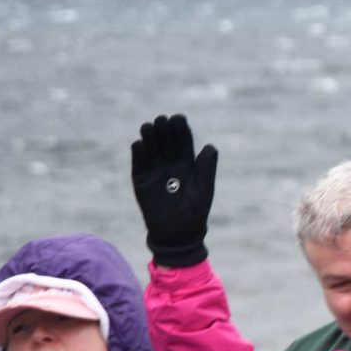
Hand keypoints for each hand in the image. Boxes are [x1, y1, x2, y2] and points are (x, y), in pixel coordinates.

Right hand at [130, 114, 219, 267]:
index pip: (183, 141)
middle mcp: (169, 163)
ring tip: (149, 126)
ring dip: (150, 137)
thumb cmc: (194, 211)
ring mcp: (154, 169)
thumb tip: (211, 146)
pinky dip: (139, 153)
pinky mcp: (140, 179)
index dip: (180, 129)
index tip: (178, 118)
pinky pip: (139, 163)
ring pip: (151, 148)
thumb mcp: (203, 189)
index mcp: (187, 162)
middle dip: (164, 129)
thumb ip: (206, 168)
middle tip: (162, 119)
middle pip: (166, 141)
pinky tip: (139, 144)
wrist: (177, 233)